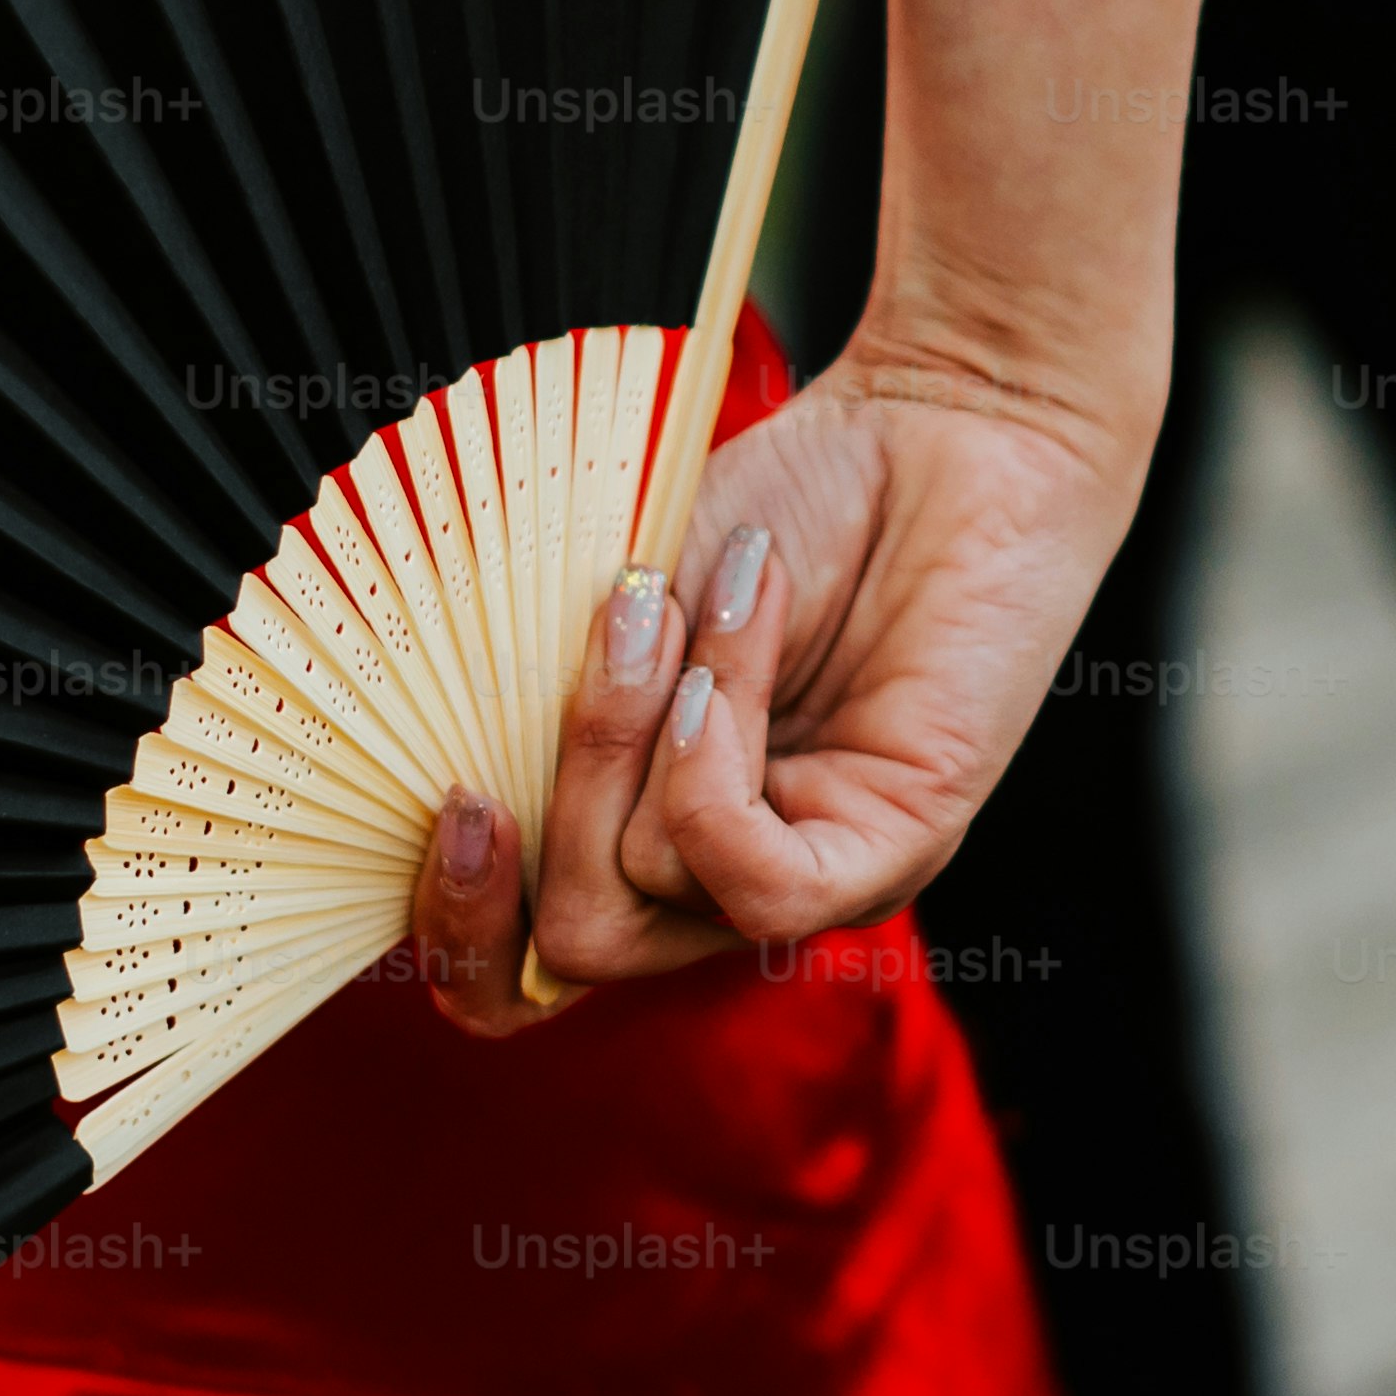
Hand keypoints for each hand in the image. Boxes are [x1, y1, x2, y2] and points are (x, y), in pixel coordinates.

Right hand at [404, 344, 1152, 1031]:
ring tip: (708, 599)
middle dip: (550, 802)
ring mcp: (811, 871)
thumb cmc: (791, 501)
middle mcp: (726, 878)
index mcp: (644, 832)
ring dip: (645, 727)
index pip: (517, 973)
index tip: (450, 794)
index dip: (455, 919)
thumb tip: (459, 780)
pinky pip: (757, 884)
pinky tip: (723, 677)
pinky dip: (706, 774)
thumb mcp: (621, 606)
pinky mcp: (894, 852)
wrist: (944, 422)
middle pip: (572, 947)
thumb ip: (538, 704)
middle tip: (599, 650)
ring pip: (648, 890)